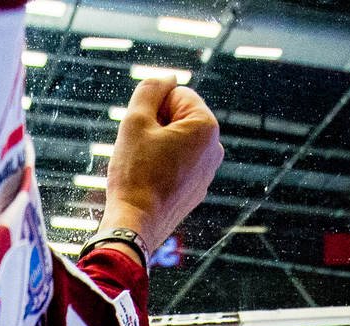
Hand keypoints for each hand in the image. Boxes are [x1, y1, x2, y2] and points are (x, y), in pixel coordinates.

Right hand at [103, 78, 222, 251]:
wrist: (136, 225)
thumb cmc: (135, 173)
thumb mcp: (134, 121)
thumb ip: (150, 89)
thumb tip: (168, 77)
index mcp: (207, 126)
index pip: (176, 94)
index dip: (152, 108)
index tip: (142, 133)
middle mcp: (215, 148)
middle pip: (178, 118)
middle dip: (156, 127)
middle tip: (140, 151)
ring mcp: (208, 171)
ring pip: (176, 142)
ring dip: (157, 147)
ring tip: (145, 169)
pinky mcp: (197, 190)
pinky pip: (177, 165)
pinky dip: (162, 167)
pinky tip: (150, 183)